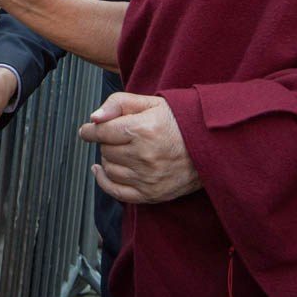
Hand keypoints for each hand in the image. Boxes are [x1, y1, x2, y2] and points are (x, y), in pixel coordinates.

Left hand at [79, 93, 201, 203]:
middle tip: (120, 136)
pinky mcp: (152, 194)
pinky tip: (101, 171)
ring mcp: (148, 178)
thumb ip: (118, 103)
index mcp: (142, 130)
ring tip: (122, 150)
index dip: (90, 130)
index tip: (87, 130)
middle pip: (105, 150)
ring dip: (109, 159)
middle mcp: (144, 156)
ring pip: (109, 169)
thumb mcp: (150, 102)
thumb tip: (94, 118)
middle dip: (107, 142)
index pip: (101, 132)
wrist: (210, 145)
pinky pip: (116, 192)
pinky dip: (104, 181)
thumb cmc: (178, 121)